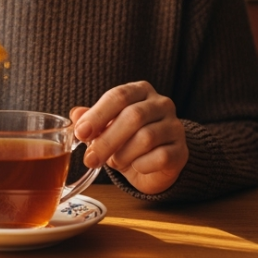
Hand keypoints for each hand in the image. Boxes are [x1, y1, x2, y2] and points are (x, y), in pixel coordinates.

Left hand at [70, 81, 187, 194]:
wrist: (155, 164)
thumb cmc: (127, 140)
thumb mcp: (106, 128)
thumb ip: (92, 120)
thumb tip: (76, 114)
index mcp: (141, 91)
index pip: (119, 96)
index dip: (98, 115)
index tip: (80, 132)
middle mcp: (161, 104)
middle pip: (133, 116)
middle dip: (107, 140)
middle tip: (90, 159)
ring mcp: (175, 126)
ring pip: (146, 138)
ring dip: (123, 154)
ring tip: (114, 162)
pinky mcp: (182, 150)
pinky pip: (161, 157)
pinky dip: (142, 165)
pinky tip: (135, 167)